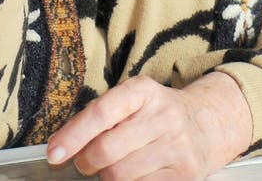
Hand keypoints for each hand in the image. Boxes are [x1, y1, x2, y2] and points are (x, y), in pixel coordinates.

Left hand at [47, 73, 252, 179]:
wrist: (206, 123)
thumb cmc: (156, 112)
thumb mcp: (133, 100)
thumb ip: (102, 116)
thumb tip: (64, 145)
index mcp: (142, 90)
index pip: (101, 113)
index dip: (73, 135)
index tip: (55, 153)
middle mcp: (162, 115)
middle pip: (106, 151)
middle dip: (87, 162)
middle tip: (85, 162)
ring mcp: (176, 146)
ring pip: (120, 176)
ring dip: (106, 177)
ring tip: (112, 167)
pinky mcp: (185, 175)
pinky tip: (133, 175)